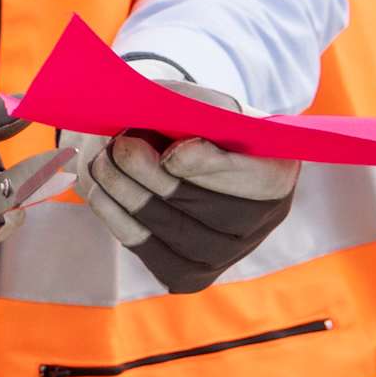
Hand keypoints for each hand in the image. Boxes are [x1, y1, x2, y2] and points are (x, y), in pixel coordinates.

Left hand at [56, 60, 301, 293]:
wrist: (184, 155)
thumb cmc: (195, 122)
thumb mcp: (197, 103)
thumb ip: (183, 106)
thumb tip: (145, 118)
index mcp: (277, 172)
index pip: (256, 178)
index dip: (212, 168)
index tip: (173, 151)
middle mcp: (262, 221)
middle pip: (210, 211)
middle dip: (156, 178)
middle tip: (119, 147)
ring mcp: (228, 254)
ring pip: (177, 235)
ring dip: (129, 198)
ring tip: (101, 164)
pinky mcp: (190, 273)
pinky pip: (152, 252)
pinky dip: (119, 219)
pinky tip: (98, 191)